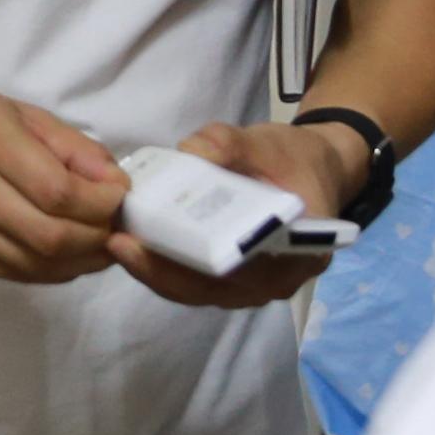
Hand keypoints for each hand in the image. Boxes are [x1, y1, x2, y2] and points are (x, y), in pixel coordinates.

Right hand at [0, 85, 131, 282]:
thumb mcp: (14, 111)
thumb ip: (68, 145)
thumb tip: (114, 181)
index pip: (58, 191)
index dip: (102, 204)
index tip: (121, 198)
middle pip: (49, 235)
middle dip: (96, 237)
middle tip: (115, 227)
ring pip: (33, 262)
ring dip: (79, 260)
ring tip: (98, 244)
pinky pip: (12, 272)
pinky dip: (50, 269)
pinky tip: (66, 255)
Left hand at [111, 117, 359, 311]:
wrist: (315, 171)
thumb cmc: (297, 159)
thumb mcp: (269, 142)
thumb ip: (230, 144)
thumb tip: (189, 152)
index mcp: (300, 251)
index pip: (241, 266)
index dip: (196, 259)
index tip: (152, 242)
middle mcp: (277, 282)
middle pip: (211, 287)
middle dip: (160, 268)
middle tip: (118, 242)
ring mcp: (254, 288)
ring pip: (197, 291)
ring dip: (156, 271)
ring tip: (118, 244)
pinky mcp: (234, 283)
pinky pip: (194, 284)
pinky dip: (164, 268)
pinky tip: (134, 246)